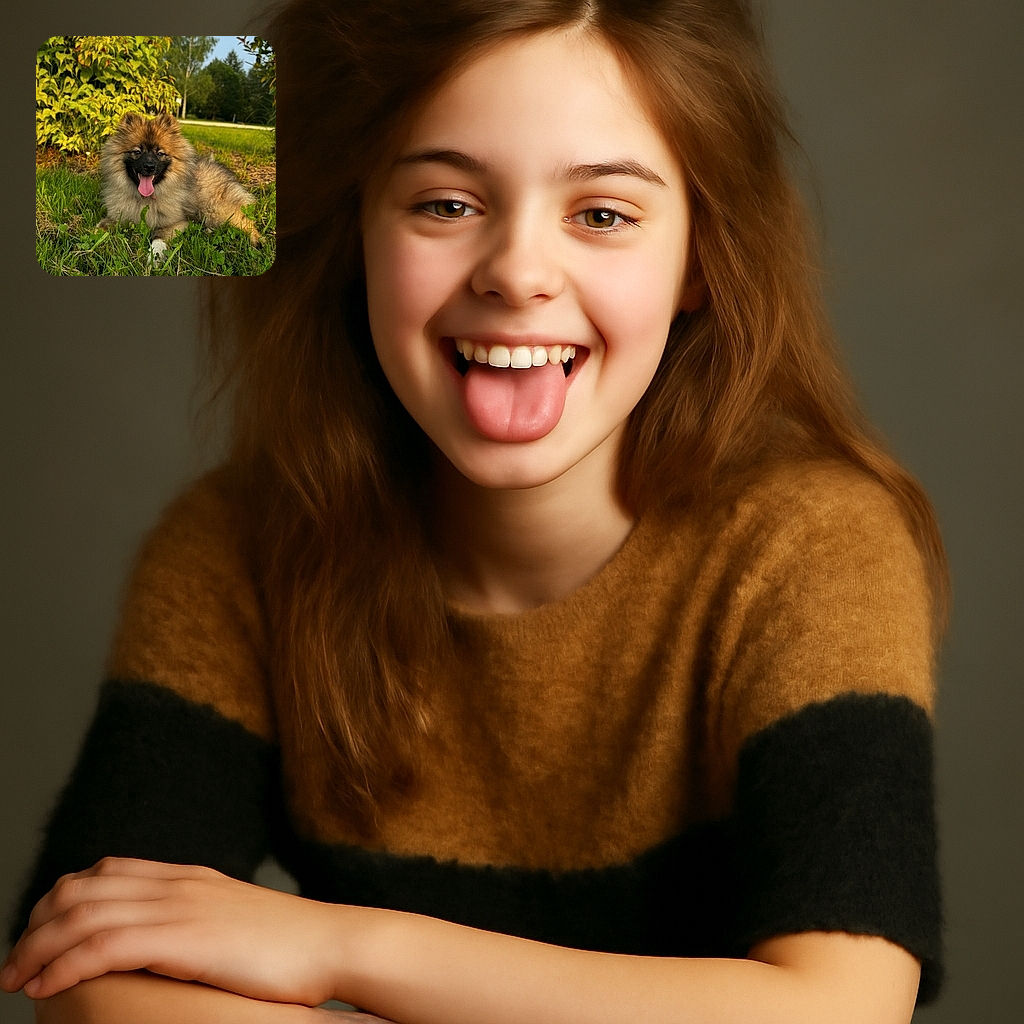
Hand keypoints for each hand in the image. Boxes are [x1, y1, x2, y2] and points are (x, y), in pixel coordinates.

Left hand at [1, 858, 351, 1005]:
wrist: (330, 943)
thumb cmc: (290, 945)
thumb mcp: (235, 922)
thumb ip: (197, 921)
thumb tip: (166, 947)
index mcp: (188, 877)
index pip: (106, 871)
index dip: (60, 900)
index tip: (40, 935)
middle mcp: (177, 883)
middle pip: (83, 888)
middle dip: (36, 926)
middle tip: (15, 964)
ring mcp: (180, 906)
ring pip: (83, 915)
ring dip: (37, 949)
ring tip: (15, 980)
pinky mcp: (184, 937)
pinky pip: (105, 945)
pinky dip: (64, 966)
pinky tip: (47, 988)